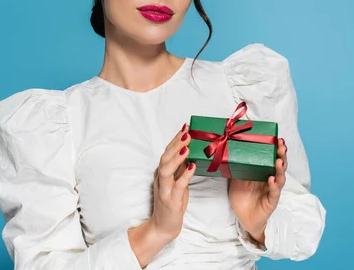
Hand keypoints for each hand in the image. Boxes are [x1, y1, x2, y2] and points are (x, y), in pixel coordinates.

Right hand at [148, 123, 195, 241]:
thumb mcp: (177, 183)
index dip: (176, 139)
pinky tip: (192, 167)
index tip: (186, 127)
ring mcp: (164, 189)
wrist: (163, 227)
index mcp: (162, 173)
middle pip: (165, 157)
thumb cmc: (172, 204)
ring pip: (166, 169)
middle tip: (188, 132)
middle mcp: (161, 179)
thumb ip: (180, 169)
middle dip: (176, 143)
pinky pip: (177, 186)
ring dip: (176, 157)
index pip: (167, 152)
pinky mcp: (170, 200)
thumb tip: (190, 153)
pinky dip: (184, 175)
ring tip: (187, 146)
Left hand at [228, 138, 287, 241]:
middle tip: (281, 145)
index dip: (276, 149)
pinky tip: (271, 180)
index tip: (277, 138)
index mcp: (264, 172)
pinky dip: (273, 186)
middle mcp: (271, 180)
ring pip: (280, 178)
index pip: (272, 158)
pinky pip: (274, 192)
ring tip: (279, 161)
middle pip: (279, 165)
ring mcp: (272, 190)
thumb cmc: (242, 197)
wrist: (244, 217)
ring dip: (280, 169)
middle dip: (281, 155)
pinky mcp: (271, 201)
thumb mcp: (237, 179)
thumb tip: (229, 151)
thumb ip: (237, 167)